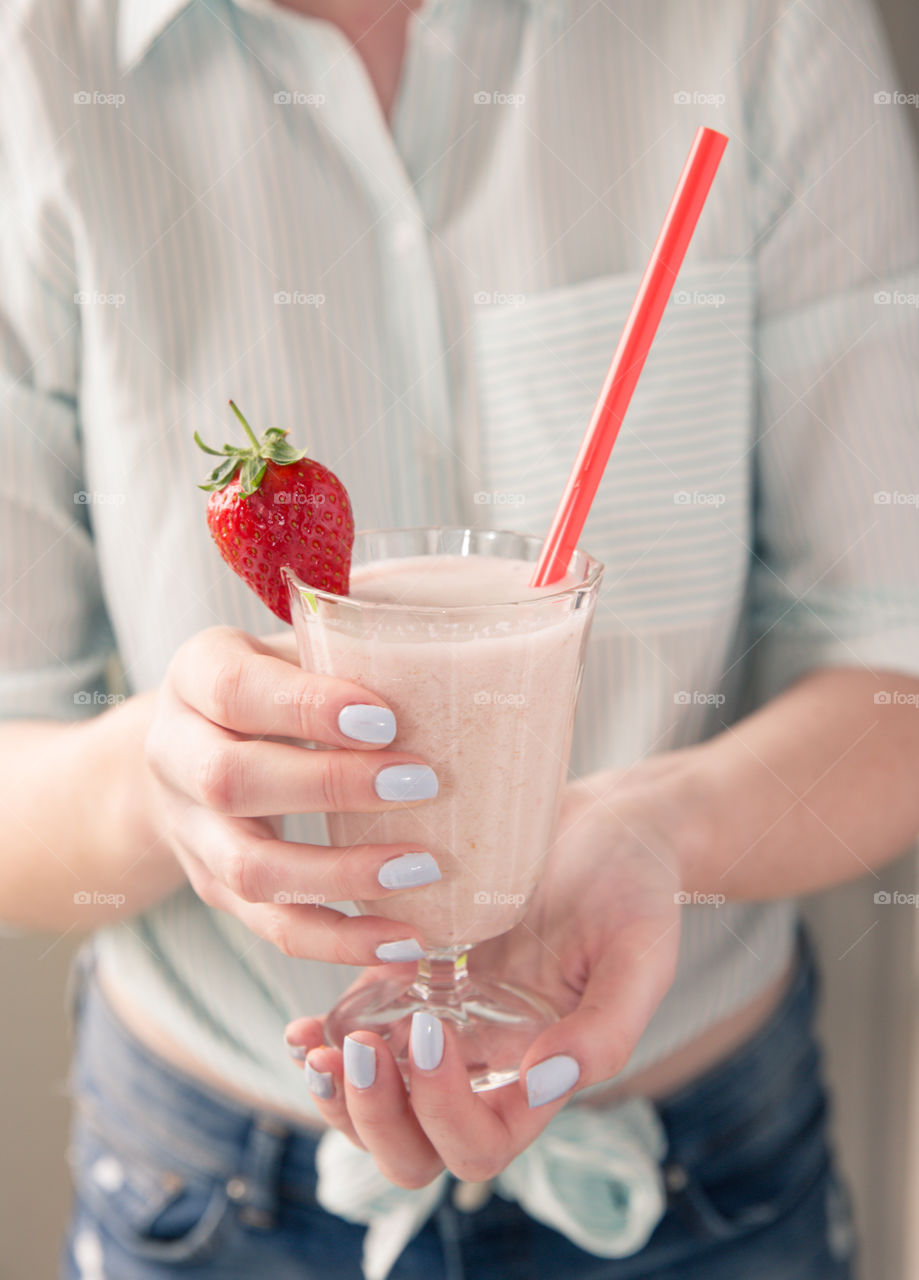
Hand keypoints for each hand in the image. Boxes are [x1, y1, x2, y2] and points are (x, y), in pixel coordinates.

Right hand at [143, 625, 441, 963]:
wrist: (191, 744)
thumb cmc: (274, 682)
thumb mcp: (295, 645)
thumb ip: (351, 643)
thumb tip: (452, 635)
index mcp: (195, 675)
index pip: (234, 690)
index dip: (306, 707)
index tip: (384, 718)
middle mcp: (175, 753)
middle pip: (231, 781)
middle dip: (330, 787)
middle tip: (421, 783)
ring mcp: (191, 831)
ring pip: (249, 869)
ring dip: (340, 876)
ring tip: (421, 870)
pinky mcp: (215, 888)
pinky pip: (272, 926)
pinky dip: (340, 942)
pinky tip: (403, 942)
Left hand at [285, 772, 683, 1186]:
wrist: (608, 827)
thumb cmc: (635, 890)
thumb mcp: (641, 956)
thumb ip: (605, 1032)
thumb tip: (542, 1084)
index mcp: (538, 1078)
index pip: (479, 1144)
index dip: (443, 1111)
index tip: (434, 1030)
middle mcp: (485, 1067)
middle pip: (414, 1148)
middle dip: (372, 1119)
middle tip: (351, 1057)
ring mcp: (444, 1027)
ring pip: (377, 1106)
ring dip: (338, 1096)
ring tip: (310, 1049)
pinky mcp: (413, 980)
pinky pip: (360, 1034)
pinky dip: (326, 1043)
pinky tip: (305, 1026)